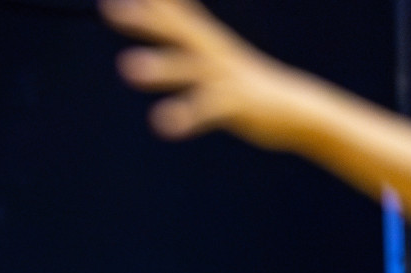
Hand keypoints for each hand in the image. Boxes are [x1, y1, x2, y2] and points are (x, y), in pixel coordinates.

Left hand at [99, 0, 310, 148]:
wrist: (299, 109)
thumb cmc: (248, 85)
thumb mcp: (217, 57)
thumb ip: (191, 38)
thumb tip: (172, 18)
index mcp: (208, 41)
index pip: (176, 13)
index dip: (151, 0)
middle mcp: (215, 52)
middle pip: (177, 30)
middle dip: (145, 19)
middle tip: (111, 9)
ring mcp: (227, 77)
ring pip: (189, 67)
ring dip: (159, 66)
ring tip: (125, 66)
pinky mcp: (237, 104)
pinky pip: (208, 110)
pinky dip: (186, 115)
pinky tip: (161, 123)